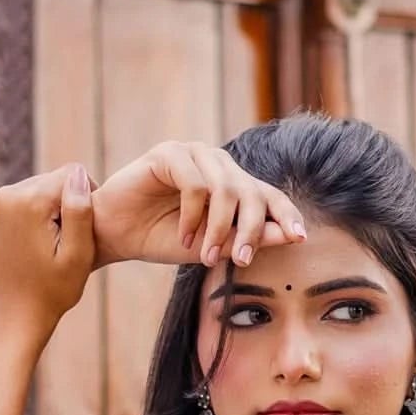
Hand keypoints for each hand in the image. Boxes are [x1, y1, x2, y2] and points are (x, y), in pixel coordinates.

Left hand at [0, 163, 96, 350]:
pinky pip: (2, 207)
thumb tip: (78, 174)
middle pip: (44, 182)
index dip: (83, 199)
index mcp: (29, 201)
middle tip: (58, 244)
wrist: (8, 322)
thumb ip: (80, 212)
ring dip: (34, 212)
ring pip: (23, 192)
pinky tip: (18, 248)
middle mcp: (1, 196)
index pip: (69, 175)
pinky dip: (13, 221)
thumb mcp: (78, 257)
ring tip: (38, 248)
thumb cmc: (50, 294)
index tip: (79, 231)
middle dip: (56, 205)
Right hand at [90, 140, 307, 269]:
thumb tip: (287, 235)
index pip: (268, 194)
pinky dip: (193, 216)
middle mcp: (217, 163)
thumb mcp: (210, 245)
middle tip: (242, 261)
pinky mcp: (169, 153)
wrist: (116, 234)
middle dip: (251, 229)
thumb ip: (246, 238)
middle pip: (251, 191)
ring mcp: (194, 153)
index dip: (286, 214)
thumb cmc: (161, 238)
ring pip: (226, 188)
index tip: (299, 238)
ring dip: (219, 228)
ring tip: (206, 255)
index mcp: (232, 182)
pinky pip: (196, 185)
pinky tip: (182, 236)